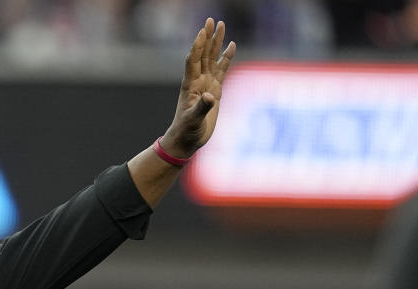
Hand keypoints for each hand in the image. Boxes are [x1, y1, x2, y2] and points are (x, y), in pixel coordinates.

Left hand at [161, 18, 235, 157]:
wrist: (186, 140)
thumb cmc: (186, 131)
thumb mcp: (193, 120)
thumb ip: (202, 107)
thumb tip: (210, 96)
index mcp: (190, 85)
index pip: (193, 61)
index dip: (198, 47)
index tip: (202, 32)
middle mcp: (198, 81)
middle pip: (203, 54)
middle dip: (207, 38)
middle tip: (211, 20)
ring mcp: (206, 84)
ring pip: (212, 59)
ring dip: (216, 43)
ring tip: (221, 26)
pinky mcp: (215, 90)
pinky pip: (221, 70)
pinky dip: (226, 58)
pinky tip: (231, 46)